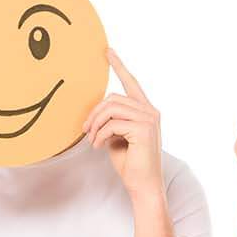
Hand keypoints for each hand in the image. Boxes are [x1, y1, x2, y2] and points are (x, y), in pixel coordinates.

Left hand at [85, 49, 163, 199]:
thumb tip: (96, 111)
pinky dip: (100, 135)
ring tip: (92, 139)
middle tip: (85, 131)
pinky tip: (99, 146)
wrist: (144, 184)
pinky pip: (112, 123)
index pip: (131, 83)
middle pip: (113, 97)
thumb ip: (111, 119)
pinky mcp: (144, 129)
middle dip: (94, 113)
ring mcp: (149, 119)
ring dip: (96, 124)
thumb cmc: (130, 163)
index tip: (108, 52)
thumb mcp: (116, 136)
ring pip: (111, 108)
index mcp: (146, 111)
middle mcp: (151, 111)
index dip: (119, 66)